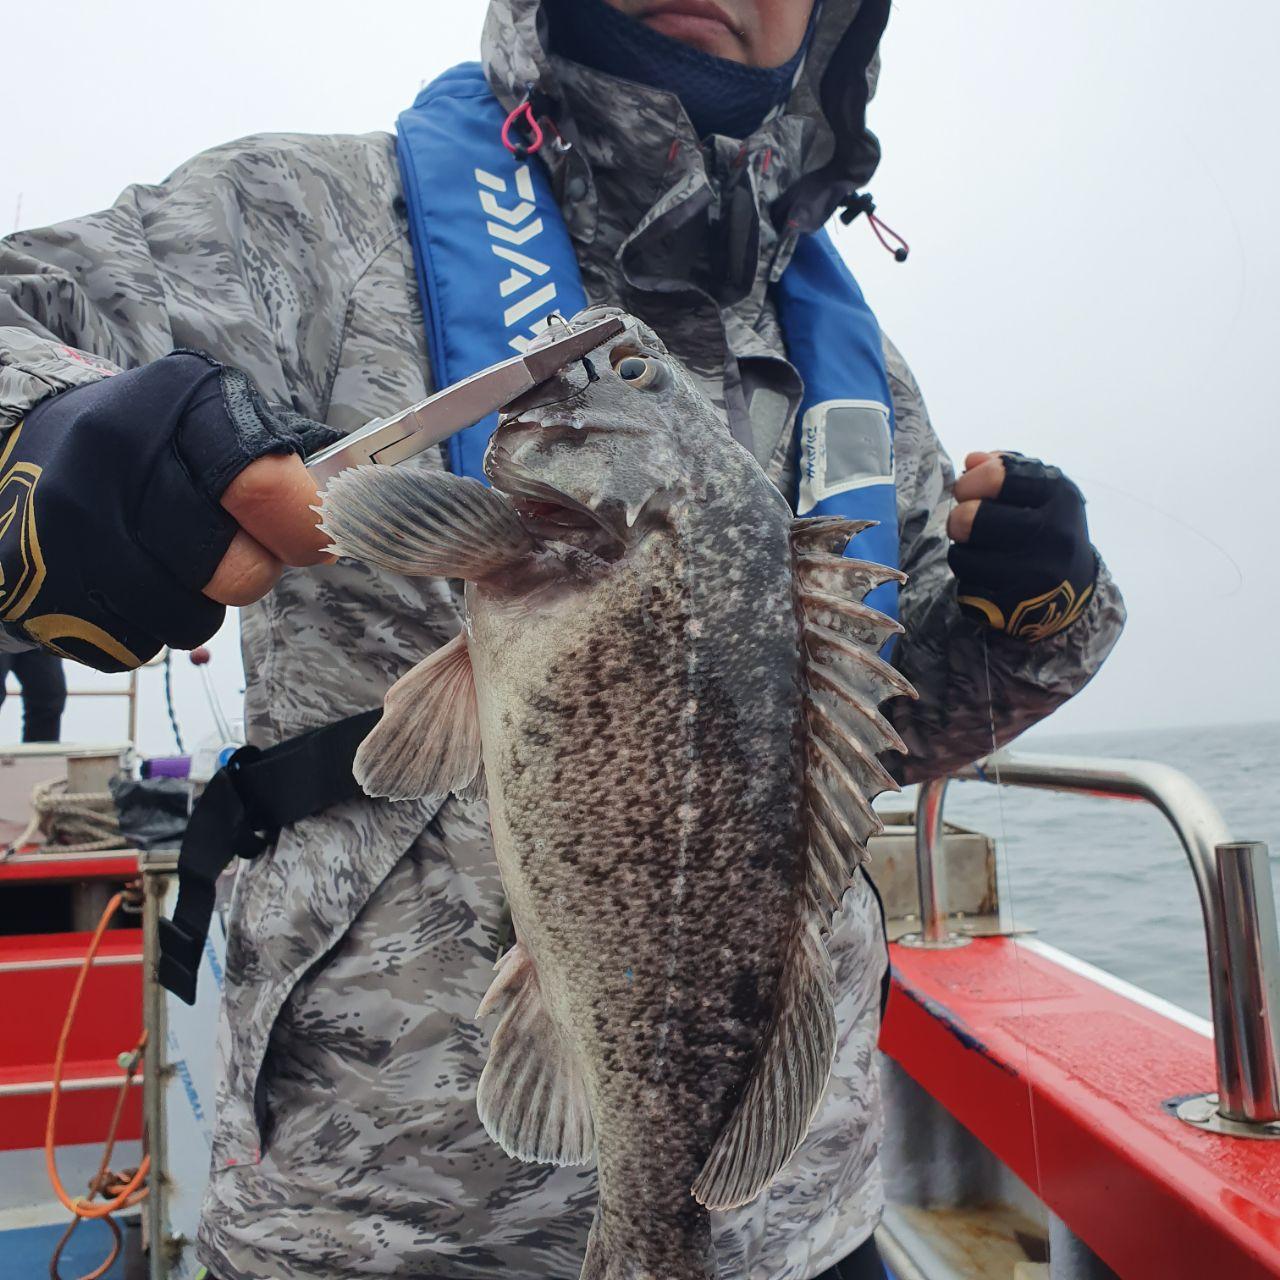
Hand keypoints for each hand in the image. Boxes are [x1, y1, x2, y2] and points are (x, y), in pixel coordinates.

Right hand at [0, 352, 337, 671]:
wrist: (25, 451)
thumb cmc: (159, 445)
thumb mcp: (225, 421)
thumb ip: (300, 460)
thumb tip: (375, 502)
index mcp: (180, 401)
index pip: (266, 489)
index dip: (302, 532)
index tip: (311, 542)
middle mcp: (115, 455)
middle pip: (236, 573)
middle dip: (250, 571)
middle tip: (233, 547)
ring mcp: (66, 525)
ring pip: (190, 623)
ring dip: (197, 605)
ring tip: (174, 561)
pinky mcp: (35, 586)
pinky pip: (137, 647)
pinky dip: (144, 627)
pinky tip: (125, 580)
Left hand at [946, 451, 1096, 642]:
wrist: (1075, 590)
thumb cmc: (1047, 527)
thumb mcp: (1041, 490)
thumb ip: (1006, 468)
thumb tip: (972, 461)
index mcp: (1060, 496)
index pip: (996, 476)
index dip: (970, 482)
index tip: (967, 490)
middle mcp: (1054, 535)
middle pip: (968, 519)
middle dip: (957, 519)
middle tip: (963, 523)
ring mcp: (1037, 575)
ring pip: (960, 557)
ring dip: (961, 552)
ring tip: (979, 551)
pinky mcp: (1019, 608)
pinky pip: (966, 590)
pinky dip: (969, 583)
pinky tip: (987, 579)